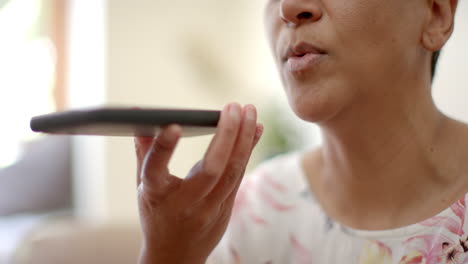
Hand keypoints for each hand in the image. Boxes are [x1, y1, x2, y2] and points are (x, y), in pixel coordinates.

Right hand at [135, 103, 262, 263]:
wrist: (175, 255)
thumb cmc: (156, 213)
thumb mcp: (143, 185)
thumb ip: (144, 150)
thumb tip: (138, 113)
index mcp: (156, 194)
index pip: (156, 170)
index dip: (163, 148)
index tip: (175, 125)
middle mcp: (185, 203)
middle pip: (211, 169)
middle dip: (226, 134)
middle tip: (232, 106)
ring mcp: (209, 208)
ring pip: (232, 172)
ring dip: (244, 138)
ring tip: (249, 110)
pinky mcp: (225, 208)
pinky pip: (239, 175)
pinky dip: (248, 150)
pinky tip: (255, 129)